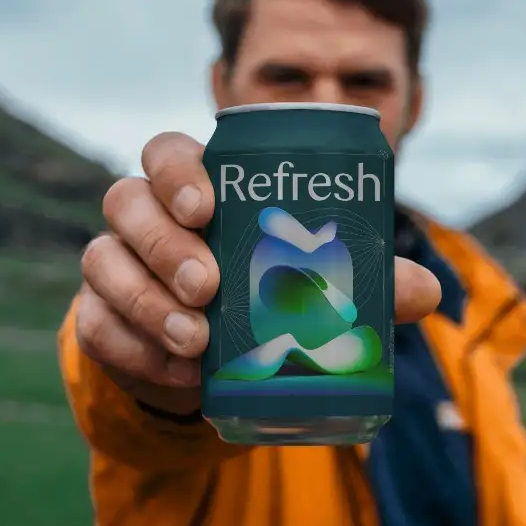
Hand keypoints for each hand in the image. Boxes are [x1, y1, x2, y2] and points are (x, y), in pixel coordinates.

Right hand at [76, 132, 441, 415]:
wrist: (212, 357)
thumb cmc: (264, 294)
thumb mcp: (311, 281)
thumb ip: (363, 281)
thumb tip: (428, 292)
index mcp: (194, 190)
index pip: (166, 152)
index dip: (177, 172)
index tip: (207, 207)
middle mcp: (143, 218)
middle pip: (126, 202)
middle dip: (164, 243)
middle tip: (209, 287)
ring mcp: (114, 266)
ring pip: (103, 262)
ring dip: (147, 302)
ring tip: (197, 341)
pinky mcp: (99, 319)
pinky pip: (97, 327)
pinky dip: (135, 350)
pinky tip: (179, 373)